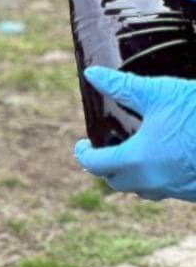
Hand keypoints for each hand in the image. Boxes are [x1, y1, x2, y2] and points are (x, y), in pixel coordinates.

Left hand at [73, 66, 195, 200]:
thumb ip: (122, 87)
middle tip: (107, 148)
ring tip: (135, 152)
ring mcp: (176, 191)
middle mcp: (153, 182)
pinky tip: (166, 158)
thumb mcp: (159, 93)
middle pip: (117, 181)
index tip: (82, 144)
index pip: (95, 165)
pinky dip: (159, 176)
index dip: (84, 154)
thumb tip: (92, 74)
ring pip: (143, 189)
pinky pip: (168, 189)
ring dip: (134, 174)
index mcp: (137, 161)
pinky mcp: (194, 192)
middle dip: (107, 166)